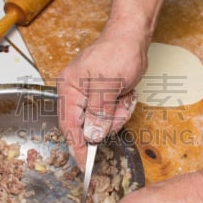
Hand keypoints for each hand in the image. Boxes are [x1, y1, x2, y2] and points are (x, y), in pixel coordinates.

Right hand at [56, 32, 146, 167]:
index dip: (77, 147)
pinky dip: (122, 107)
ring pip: (103, 122)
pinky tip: (126, 93)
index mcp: (69, 89)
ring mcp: (89, 95)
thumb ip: (98, 112)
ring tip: (124, 95)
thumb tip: (90, 135)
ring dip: (118, 113)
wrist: (132, 36)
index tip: (84, 166)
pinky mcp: (102, 96)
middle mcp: (75, 93)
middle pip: (88, 126)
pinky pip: (111, 114)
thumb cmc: (118, 52)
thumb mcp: (108, 85)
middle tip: (120, 106)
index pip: (69, 126)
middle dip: (108, 121)